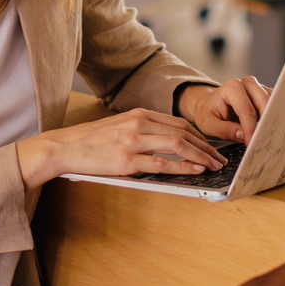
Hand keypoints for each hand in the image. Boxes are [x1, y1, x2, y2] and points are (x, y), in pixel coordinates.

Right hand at [16, 108, 225, 189]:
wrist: (65, 147)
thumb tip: (169, 142)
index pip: (179, 122)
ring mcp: (133, 141)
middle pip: (184, 132)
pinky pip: (161, 163)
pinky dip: (181, 167)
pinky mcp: (126, 160)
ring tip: (212, 167)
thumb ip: (143, 130)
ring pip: (177, 145)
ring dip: (200, 157)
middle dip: (206, 147)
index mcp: (139, 114)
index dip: (200, 136)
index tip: (211, 147)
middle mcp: (139, 123)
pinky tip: (194, 171)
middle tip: (219, 160)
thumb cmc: (92, 141)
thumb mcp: (120, 126)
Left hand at [177, 77, 271, 142]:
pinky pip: (274, 104)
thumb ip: (225, 130)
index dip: (250, 128)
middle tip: (261, 141)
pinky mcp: (264, 93)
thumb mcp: (209, 124)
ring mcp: (258, 87)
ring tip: (264, 136)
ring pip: (272, 103)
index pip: (246, 110)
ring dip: (270, 119)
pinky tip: (267, 128)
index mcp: (232, 87)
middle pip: (264, 103)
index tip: (251, 143)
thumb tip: (243, 135)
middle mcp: (247, 84)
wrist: (208, 104)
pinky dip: (272, 117)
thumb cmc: (208, 113)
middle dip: (263, 123)